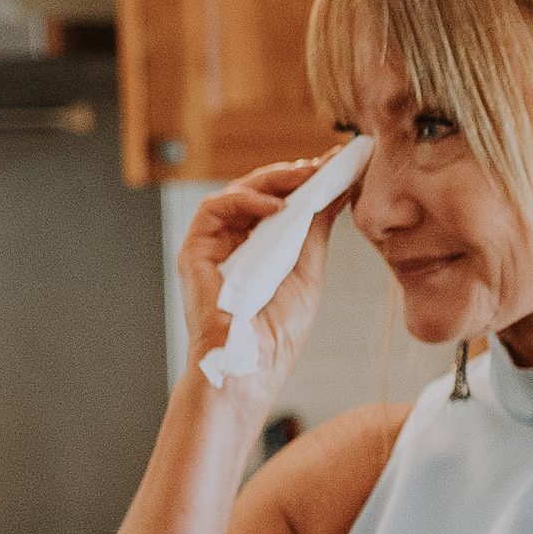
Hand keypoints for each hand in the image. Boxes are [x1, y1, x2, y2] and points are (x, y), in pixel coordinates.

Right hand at [177, 155, 351, 397]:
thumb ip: (315, 231)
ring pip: (236, 193)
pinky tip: (275, 204)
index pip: (280, 203)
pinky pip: (213, 210)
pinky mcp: (194, 252)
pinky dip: (244, 200)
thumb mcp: (307, 271)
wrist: (250, 371)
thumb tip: (338, 192)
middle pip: (258, 193)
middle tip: (324, 163)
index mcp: (260, 249)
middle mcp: (233, 243)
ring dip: (272, 178)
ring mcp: (212, 246)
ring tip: (305, 175)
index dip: (305, 181)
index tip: (336, 163)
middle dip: (292, 174)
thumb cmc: (277, 333)